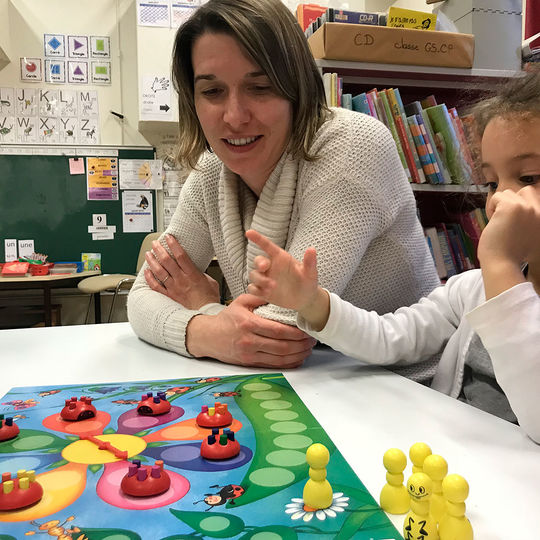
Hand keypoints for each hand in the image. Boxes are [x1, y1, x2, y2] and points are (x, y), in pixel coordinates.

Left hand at [144, 234, 219, 309]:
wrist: (204, 314)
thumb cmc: (209, 300)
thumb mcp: (211, 282)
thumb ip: (202, 274)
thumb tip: (198, 271)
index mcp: (192, 274)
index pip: (181, 255)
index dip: (173, 245)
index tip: (169, 237)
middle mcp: (181, 280)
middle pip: (167, 261)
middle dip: (159, 250)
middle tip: (155, 243)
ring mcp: (174, 288)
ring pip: (159, 271)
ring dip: (152, 261)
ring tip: (148, 254)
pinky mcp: (169, 296)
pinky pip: (156, 286)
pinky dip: (150, 278)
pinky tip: (146, 272)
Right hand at [186, 294, 315, 367]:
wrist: (208, 337)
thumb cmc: (226, 318)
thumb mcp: (241, 302)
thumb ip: (260, 296)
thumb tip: (278, 292)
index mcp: (248, 324)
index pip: (277, 331)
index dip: (295, 333)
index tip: (306, 330)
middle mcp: (249, 341)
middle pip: (282, 347)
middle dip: (301, 345)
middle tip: (312, 340)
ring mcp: (249, 354)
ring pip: (279, 359)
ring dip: (297, 355)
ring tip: (308, 349)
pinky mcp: (250, 363)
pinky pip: (273, 366)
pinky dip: (288, 363)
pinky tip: (297, 358)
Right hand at [245, 229, 318, 311]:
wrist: (305, 300)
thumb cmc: (307, 282)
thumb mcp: (310, 273)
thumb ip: (309, 262)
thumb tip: (311, 249)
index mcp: (280, 258)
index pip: (267, 246)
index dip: (258, 239)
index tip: (249, 232)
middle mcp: (271, 266)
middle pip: (258, 260)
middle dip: (259, 263)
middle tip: (264, 267)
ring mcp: (265, 278)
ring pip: (254, 275)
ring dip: (260, 280)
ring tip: (273, 287)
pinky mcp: (262, 291)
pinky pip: (253, 288)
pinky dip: (256, 290)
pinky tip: (266, 294)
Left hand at [478, 186, 539, 297]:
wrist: (503, 265)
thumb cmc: (513, 256)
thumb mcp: (532, 239)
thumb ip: (532, 224)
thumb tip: (520, 219)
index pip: (537, 198)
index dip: (523, 206)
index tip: (514, 222)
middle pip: (527, 191)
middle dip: (513, 202)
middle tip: (506, 219)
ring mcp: (528, 208)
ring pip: (510, 193)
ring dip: (500, 205)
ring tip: (499, 222)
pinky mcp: (512, 207)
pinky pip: (498, 196)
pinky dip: (491, 207)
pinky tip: (494, 222)